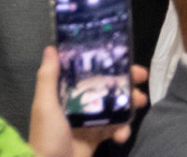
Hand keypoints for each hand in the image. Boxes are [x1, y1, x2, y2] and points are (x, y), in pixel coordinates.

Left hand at [27, 46, 146, 156]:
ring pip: (111, 107)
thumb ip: (48, 78)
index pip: (83, 72)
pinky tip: (120, 136)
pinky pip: (113, 129)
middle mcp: (74, 104)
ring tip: (140, 102)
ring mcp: (86, 122)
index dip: (100, 63)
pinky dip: (121, 131)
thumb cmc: (48, 136)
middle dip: (122, 81)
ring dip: (127, 104)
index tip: (120, 56)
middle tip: (142, 77)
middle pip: (102, 87)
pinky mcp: (95, 138)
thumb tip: (51, 47)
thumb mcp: (44, 105)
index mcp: (60, 92)